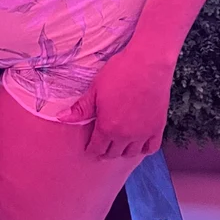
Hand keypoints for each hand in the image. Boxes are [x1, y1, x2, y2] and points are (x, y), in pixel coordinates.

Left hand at [56, 45, 174, 159]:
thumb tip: (61, 118)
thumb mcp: (95, 88)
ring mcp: (143, 134)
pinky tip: (139, 143)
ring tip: (119, 144)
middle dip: (105, 151)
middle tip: (102, 146)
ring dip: (123, 151)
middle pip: (113, 154)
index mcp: (107, 127)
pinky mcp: (158, 128)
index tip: (89, 147)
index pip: (97, 148)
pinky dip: (144, 148)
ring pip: (131, 154)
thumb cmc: (120, 73)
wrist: (148, 65)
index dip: (91, 149)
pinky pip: (151, 148)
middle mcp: (125, 136)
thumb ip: (81, 108)